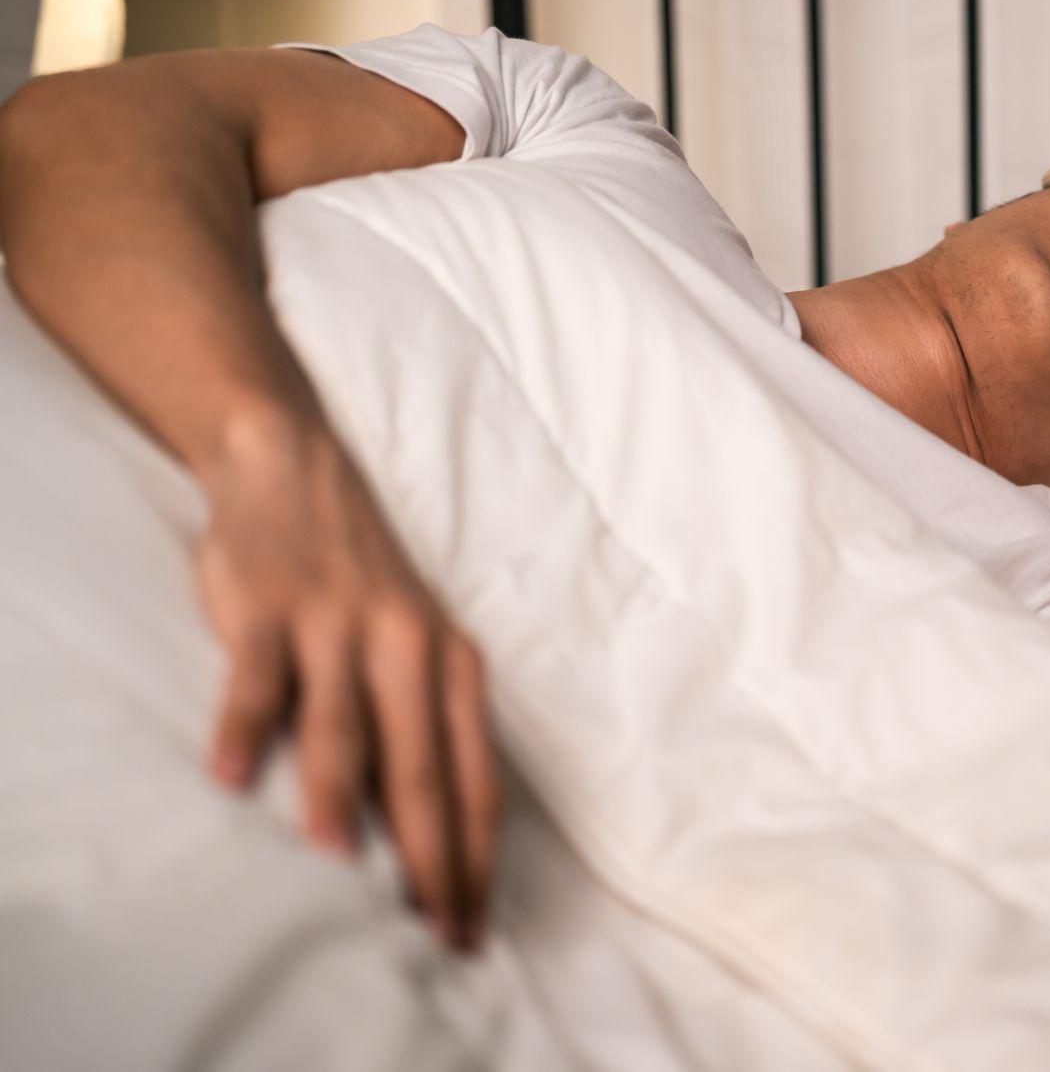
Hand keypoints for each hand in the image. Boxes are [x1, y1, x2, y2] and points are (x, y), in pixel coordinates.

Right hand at [195, 414, 496, 949]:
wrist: (297, 465)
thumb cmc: (362, 579)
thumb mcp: (415, 643)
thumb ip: (422, 723)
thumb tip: (427, 833)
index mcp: (455, 663)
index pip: (474, 776)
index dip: (474, 855)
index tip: (471, 924)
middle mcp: (408, 645)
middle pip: (422, 766)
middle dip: (429, 854)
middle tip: (427, 926)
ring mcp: (338, 624)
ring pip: (344, 724)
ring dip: (341, 796)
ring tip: (339, 864)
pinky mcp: (271, 606)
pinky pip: (259, 678)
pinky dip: (247, 728)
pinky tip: (234, 779)